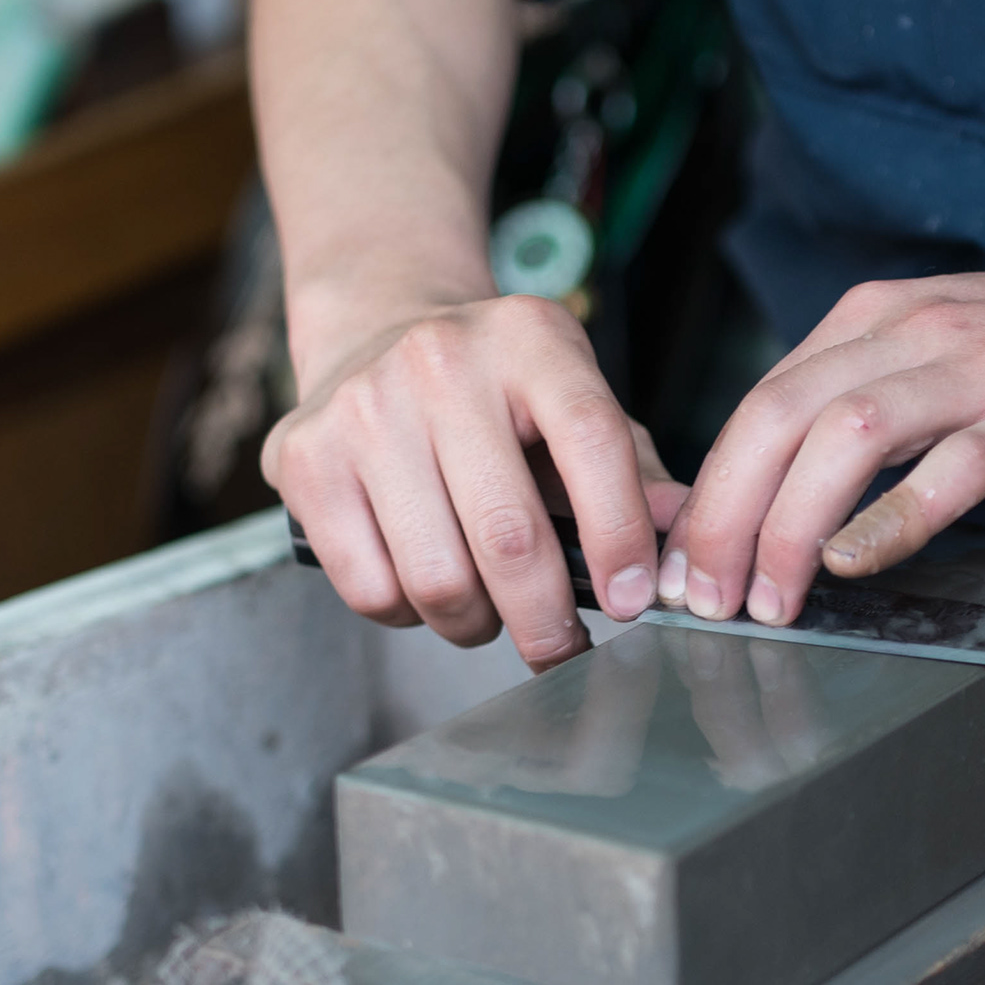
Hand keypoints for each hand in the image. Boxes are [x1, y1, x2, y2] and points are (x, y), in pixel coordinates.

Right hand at [266, 292, 691, 665]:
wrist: (373, 334)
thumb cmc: (495, 395)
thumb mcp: (571, 401)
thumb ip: (633, 469)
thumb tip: (679, 540)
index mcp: (529, 338)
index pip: (590, 440)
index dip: (620, 536)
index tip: (634, 602)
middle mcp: (440, 361)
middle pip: (508, 535)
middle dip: (546, 621)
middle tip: (561, 650)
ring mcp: (363, 408)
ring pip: (437, 579)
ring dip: (475, 624)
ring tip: (487, 610)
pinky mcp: (305, 459)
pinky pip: (370, 590)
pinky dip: (408, 616)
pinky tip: (422, 586)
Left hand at [659, 264, 984, 621]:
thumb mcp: (942, 352)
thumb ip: (864, 402)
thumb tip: (776, 489)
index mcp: (876, 318)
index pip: (759, 402)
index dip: (707, 490)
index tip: (683, 565)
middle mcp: (915, 331)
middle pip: (778, 418)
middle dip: (723, 517)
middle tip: (703, 596)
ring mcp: (980, 369)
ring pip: (844, 436)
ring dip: (789, 526)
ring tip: (770, 598)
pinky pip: (951, 466)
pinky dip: (893, 518)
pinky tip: (860, 562)